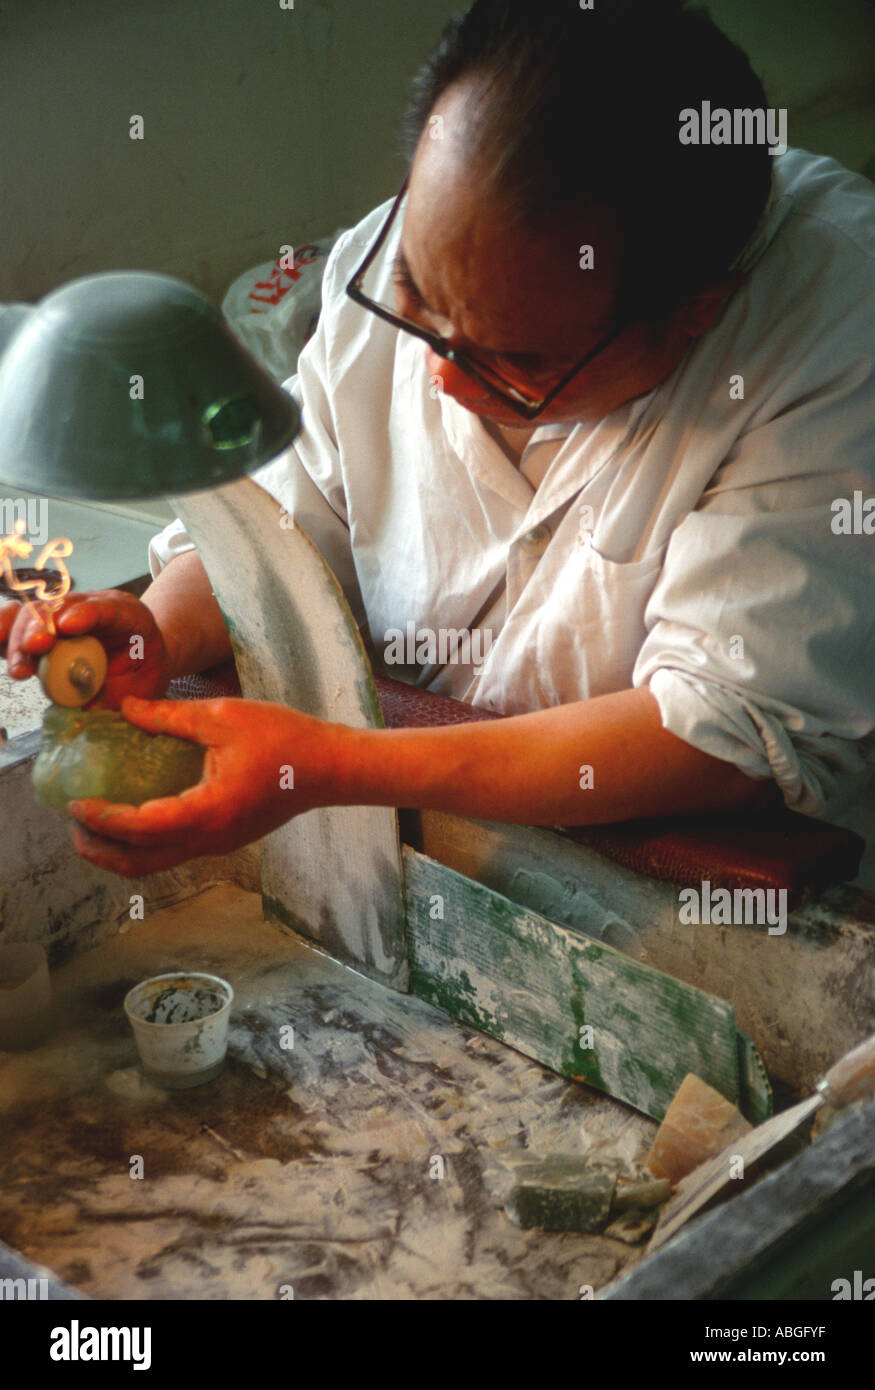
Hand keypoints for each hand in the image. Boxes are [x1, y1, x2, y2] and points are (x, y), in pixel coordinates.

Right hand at [1, 590, 171, 707]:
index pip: (109, 608)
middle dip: (43, 627)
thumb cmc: (141, 674)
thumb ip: (116, 696)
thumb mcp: (141, 688)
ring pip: (34, 614)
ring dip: (19, 638)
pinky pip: (16, 624)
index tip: (68, 626)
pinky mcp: (43, 630)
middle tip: (34, 648)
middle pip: (61, 606)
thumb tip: (86, 705)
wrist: (140, 661)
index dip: (87, 614)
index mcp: (129, 616)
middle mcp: (93, 607)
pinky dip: (3, 635)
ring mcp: (64, 615)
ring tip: (19, 669)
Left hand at [68, 694, 341, 875]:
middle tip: (72, 823)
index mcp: (207, 811)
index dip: (102, 818)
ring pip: (155, 863)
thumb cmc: (285, 739)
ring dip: (119, 850)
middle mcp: (210, 838)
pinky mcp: (224, 838)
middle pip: (140, 862)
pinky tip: (134, 814)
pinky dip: (144, 842)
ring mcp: (218, 844)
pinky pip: (174, 850)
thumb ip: (170, 717)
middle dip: (99, 848)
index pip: (139, 826)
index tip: (74, 802)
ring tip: (94, 825)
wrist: (330, 767)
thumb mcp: (223, 717)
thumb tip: (127, 708)